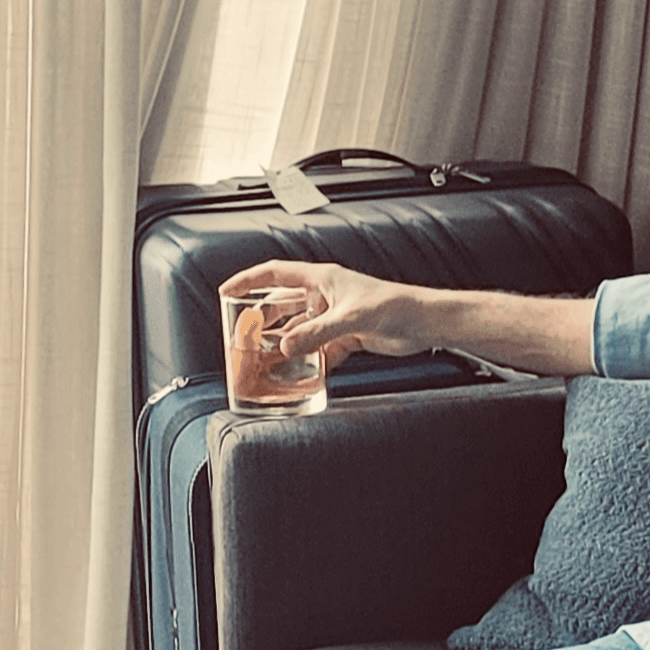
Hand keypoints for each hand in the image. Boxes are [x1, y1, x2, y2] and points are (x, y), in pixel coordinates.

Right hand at [219, 261, 431, 363]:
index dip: (249, 281)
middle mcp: (324, 296)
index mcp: (322, 279)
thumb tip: (283, 348)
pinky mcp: (346, 337)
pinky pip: (318, 349)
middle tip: (240, 335)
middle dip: (261, 318)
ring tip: (262, 358)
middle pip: (282, 304)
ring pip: (299, 329)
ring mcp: (334, 317)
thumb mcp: (350, 319)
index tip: (226, 291)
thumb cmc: (394, 306)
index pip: (276, 274)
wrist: (423, 322)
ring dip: (282, 342)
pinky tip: (298, 374)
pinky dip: (308, 361)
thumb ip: (316, 334)